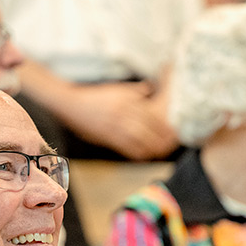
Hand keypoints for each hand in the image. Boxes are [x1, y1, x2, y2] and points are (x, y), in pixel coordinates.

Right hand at [57, 81, 178, 160]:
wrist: (72, 104)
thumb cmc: (94, 96)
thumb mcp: (115, 89)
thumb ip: (133, 90)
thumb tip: (149, 88)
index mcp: (126, 101)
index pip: (150, 114)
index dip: (163, 124)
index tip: (173, 130)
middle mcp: (122, 115)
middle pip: (148, 128)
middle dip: (161, 137)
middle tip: (171, 144)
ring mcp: (115, 127)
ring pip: (139, 140)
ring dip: (152, 147)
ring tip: (161, 152)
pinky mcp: (107, 138)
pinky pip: (125, 148)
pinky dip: (137, 153)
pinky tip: (144, 156)